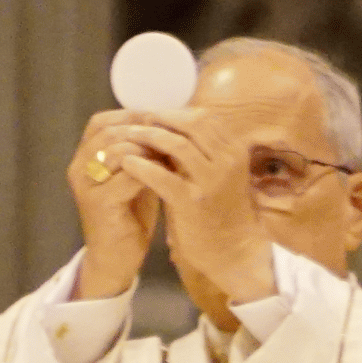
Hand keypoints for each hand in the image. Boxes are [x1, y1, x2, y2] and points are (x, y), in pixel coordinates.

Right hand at [65, 109, 160, 298]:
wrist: (117, 259)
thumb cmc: (128, 215)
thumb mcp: (133, 175)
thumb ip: (140, 151)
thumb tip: (166, 122)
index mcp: (83, 157)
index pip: (101, 121)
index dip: (132, 116)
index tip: (163, 120)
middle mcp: (78, 168)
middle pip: (110, 132)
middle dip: (145, 131)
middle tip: (173, 136)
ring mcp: (86, 186)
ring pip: (118, 150)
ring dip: (150, 150)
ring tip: (173, 155)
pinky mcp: (99, 204)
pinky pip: (128, 176)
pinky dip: (152, 172)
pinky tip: (169, 175)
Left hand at [116, 113, 275, 304]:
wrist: (232, 250)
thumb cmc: (220, 210)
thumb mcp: (218, 174)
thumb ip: (201, 151)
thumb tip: (171, 126)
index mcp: (234, 151)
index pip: (204, 117)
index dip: (175, 112)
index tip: (154, 115)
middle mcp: (227, 161)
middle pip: (192, 123)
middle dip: (162, 118)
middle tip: (138, 121)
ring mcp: (212, 181)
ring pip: (178, 144)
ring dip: (149, 136)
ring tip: (128, 137)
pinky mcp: (193, 202)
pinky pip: (163, 176)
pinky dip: (142, 166)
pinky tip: (127, 163)